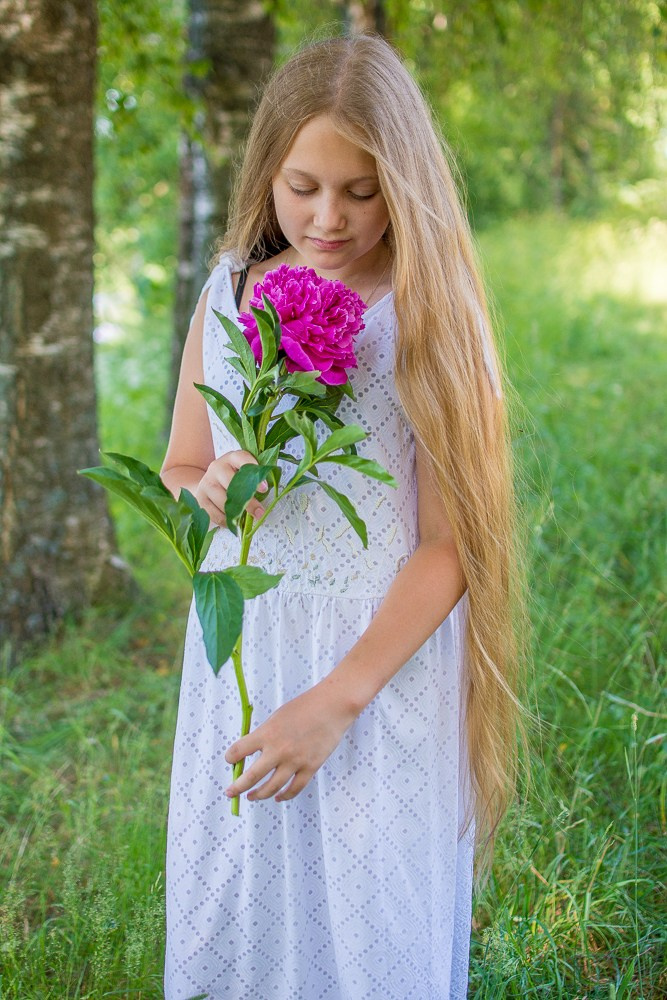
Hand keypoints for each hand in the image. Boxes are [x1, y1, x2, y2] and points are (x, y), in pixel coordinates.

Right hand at [194, 449, 267, 526]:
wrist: (208, 485)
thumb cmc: (234, 480)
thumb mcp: (244, 474)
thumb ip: (255, 479)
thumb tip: (267, 493)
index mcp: (232, 458)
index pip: (242, 459)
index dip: (254, 472)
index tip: (264, 488)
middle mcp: (217, 467)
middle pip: (232, 484)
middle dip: (248, 501)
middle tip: (260, 513)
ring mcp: (206, 482)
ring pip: (223, 501)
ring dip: (237, 514)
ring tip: (248, 521)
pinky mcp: (200, 498)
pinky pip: (215, 514)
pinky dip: (226, 521)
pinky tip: (234, 524)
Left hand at [224, 682, 357, 802]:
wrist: (332, 706)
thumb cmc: (304, 707)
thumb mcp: (277, 717)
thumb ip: (265, 735)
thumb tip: (252, 752)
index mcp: (267, 733)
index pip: (240, 750)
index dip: (231, 757)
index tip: (230, 760)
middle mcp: (279, 750)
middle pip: (252, 776)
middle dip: (237, 787)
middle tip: (230, 792)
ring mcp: (295, 761)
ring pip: (271, 787)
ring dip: (259, 794)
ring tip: (251, 797)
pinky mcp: (310, 767)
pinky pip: (294, 788)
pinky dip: (284, 796)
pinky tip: (277, 797)